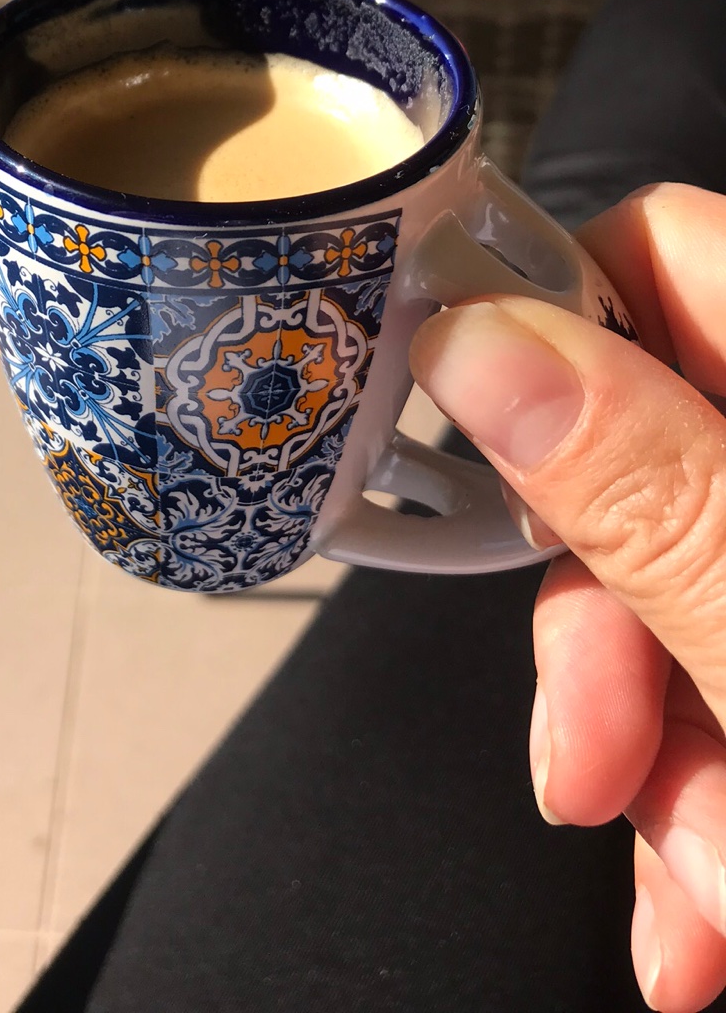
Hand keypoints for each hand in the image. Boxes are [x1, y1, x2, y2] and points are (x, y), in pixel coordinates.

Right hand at [410, 183, 725, 1012]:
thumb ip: (651, 494)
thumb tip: (478, 338)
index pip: (672, 257)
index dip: (555, 336)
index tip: (488, 466)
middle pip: (655, 460)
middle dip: (606, 634)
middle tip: (587, 770)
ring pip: (686, 592)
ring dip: (661, 759)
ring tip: (702, 916)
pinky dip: (714, 803)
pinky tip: (718, 922)